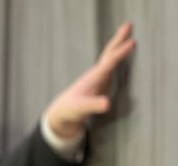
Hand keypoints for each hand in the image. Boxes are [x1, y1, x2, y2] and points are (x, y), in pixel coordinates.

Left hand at [46, 21, 135, 139]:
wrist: (63, 111)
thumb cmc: (72, 110)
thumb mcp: (83, 109)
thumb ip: (94, 105)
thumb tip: (107, 104)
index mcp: (95, 77)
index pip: (110, 62)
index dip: (121, 53)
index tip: (132, 42)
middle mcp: (97, 73)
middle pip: (109, 53)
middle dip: (118, 40)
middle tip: (128, 24)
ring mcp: (99, 76)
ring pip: (110, 56)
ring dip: (118, 44)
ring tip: (126, 32)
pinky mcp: (101, 81)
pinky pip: (111, 63)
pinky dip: (118, 55)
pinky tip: (121, 52)